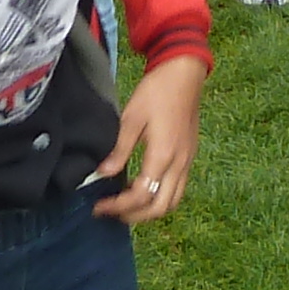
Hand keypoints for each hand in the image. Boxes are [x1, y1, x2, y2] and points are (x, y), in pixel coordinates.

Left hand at [95, 52, 203, 221]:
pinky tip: (142, 191)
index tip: (99, 205)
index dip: (118, 205)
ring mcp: (187, 162)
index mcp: (163, 155)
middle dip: (134, 216)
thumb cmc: (156, 91)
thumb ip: (119, 149)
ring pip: (172, 202)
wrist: (184, 73)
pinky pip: (177, 190)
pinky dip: (159, 199)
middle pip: (160, 208)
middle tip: (110, 212)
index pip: (140, 195)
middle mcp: (179, 164)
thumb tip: (102, 174)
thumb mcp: (132, 118)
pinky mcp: (189, 157)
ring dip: (149, 211)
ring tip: (125, 207)